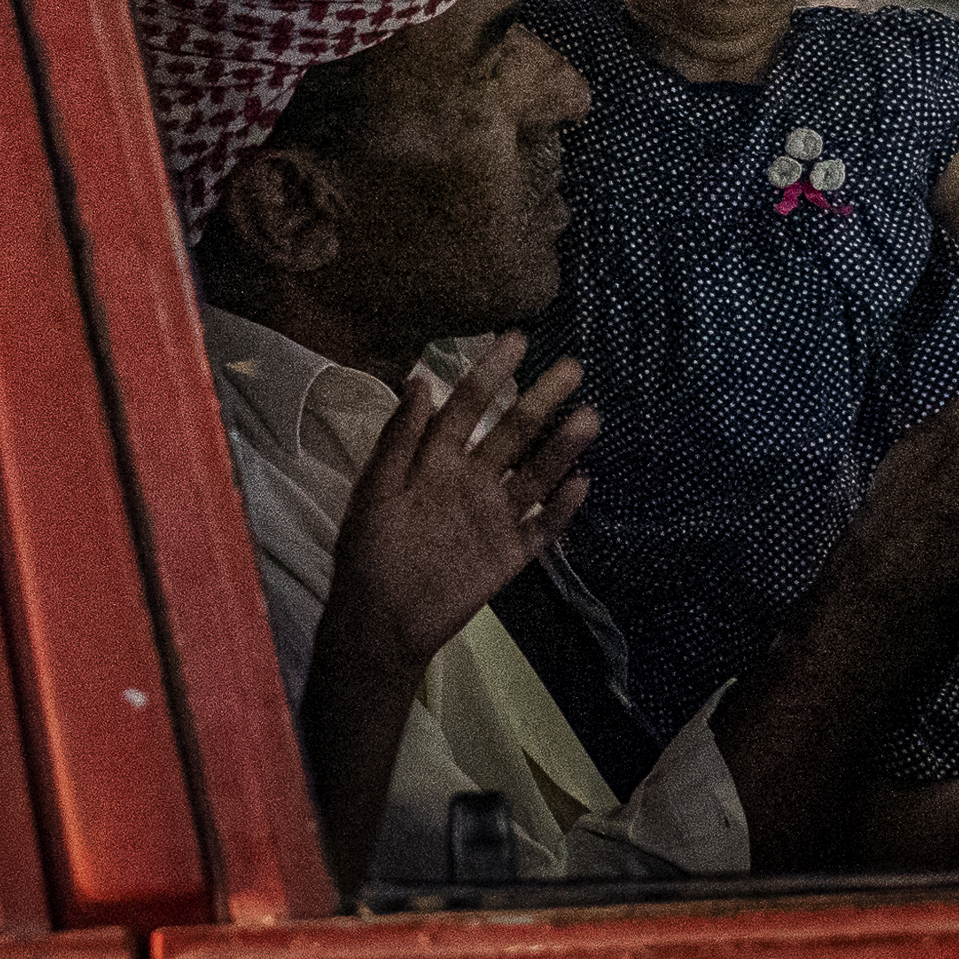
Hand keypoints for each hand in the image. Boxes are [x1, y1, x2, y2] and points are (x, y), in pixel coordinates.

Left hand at [327, 334, 595, 680]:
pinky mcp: (509, 554)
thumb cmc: (368, 551)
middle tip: (571, 367)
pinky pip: (542, 527)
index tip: (517, 338)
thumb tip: (419, 378)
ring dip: (562, 447)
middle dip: (541, 399)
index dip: (490, 371)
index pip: (467, 404)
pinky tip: (580, 483)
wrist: (379, 620)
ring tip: (590, 417)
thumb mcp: (375, 489)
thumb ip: (401, 438)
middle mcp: (472, 480)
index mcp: (436, 459)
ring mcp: (494, 516)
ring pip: (535, 474)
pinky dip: (561, 508)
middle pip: (513, 431)